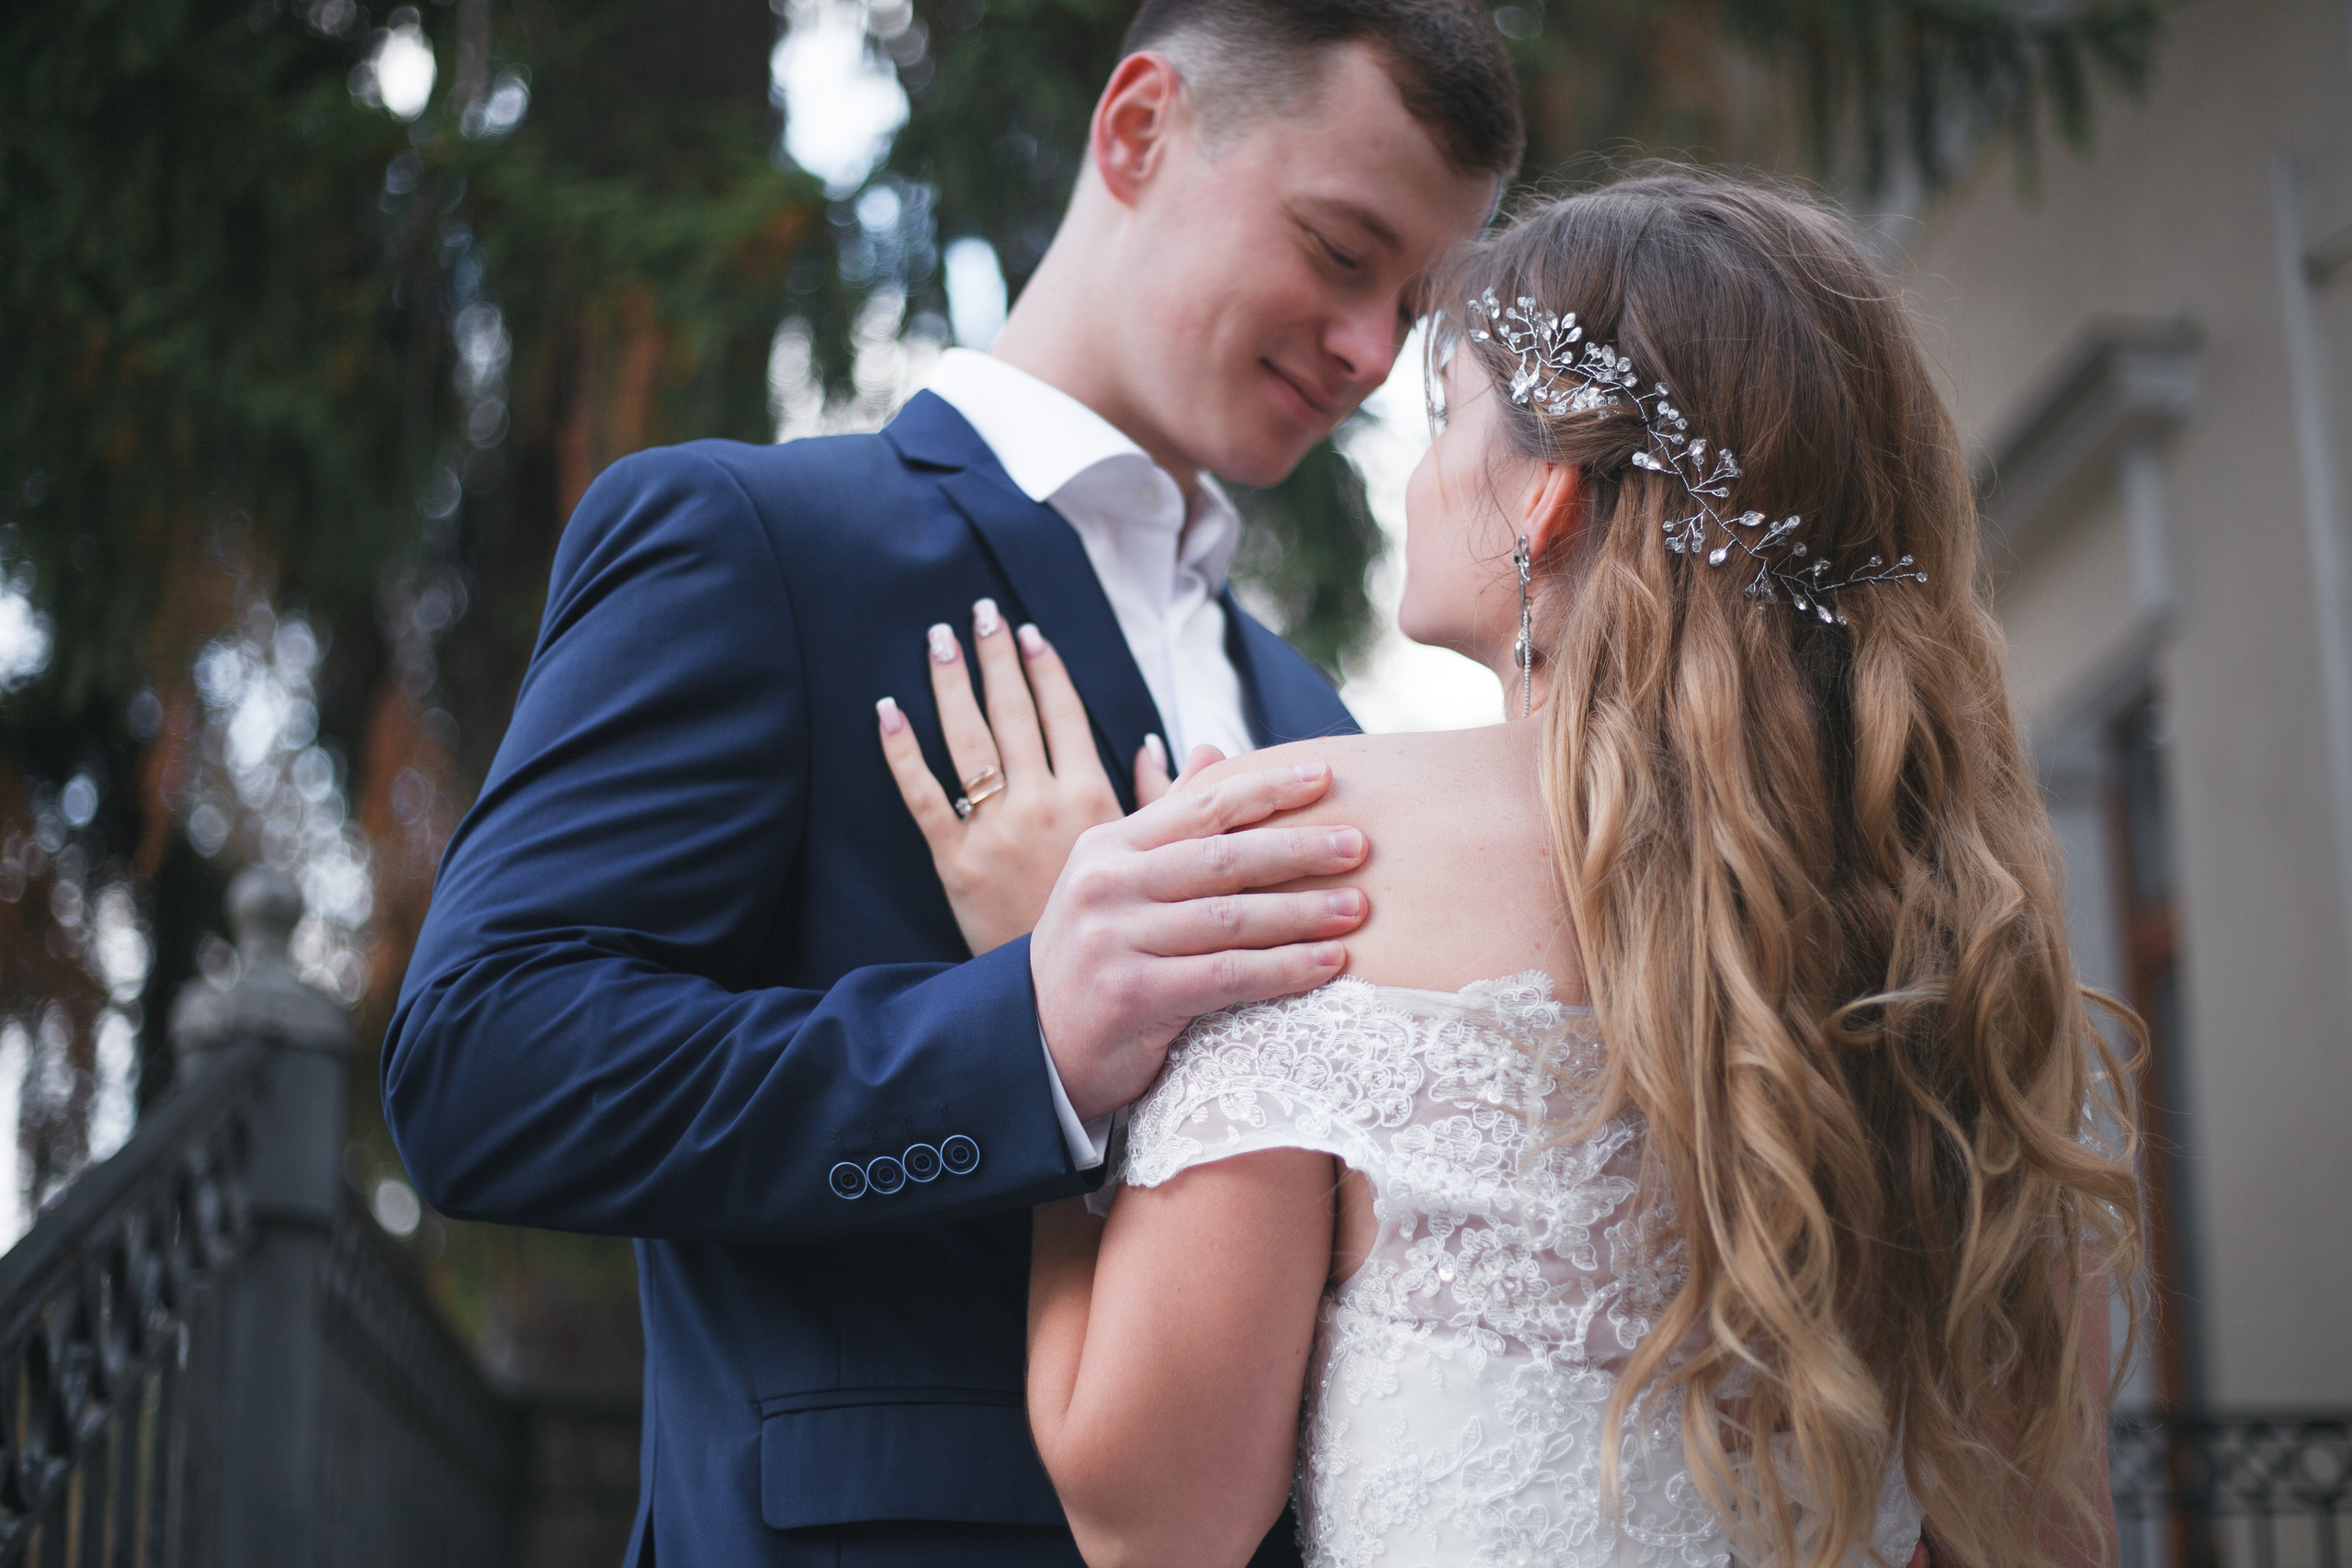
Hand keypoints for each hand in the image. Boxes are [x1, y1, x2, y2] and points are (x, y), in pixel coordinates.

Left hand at [877, 599, 1178, 954]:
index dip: (1044, 670)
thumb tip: (1174, 745)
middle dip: (996, 659)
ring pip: (969, 744)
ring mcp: (995, 831)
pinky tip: (886, 711)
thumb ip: (1165, 798)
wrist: (1070, 995)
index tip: (1030, 631)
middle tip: (981, 612)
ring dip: (951, 686)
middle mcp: (1041, 804)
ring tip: (940, 639)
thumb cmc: (1115, 925)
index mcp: (1090, 797)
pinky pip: (923, 798)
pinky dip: (902, 752)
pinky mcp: (955, 863)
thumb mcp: (1151, 857)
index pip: (1064, 715)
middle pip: (1013, 716)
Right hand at [1030, 761, 1370, 1121]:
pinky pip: (1225, 976)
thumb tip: (1212, 753)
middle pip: (1222, 857)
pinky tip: (1327, 964)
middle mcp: (1108, 884)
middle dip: (1298, 849)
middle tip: (1360, 846)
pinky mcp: (1132, 994)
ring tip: (1357, 909)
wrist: (1035, 1044)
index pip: (1200, 806)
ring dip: (1303, 913)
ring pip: (1230, 917)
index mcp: (1109, 846)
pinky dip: (1283, 969)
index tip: (1327, 777)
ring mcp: (1116, 938)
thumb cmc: (1095, 957)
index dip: (1266, 788)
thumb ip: (1166, 822)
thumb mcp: (1115, 880)